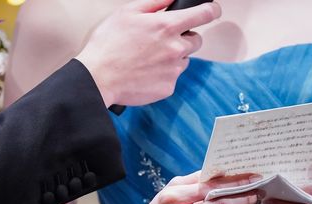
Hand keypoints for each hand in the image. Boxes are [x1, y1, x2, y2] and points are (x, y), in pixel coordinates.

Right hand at [76, 0, 220, 106]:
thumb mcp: (128, 12)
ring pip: (183, 61)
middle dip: (185, 39)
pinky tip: (146, 73)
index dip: (211, 10)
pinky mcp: (167, 88)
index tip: (212, 10)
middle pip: (196, 41)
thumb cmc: (108, 45)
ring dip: (173, 58)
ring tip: (149, 60)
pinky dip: (163, 75)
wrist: (99, 78)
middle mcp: (175, 49)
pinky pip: (172, 78)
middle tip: (163, 42)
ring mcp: (172, 71)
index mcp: (167, 26)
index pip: (204, 14)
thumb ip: (156, 3)